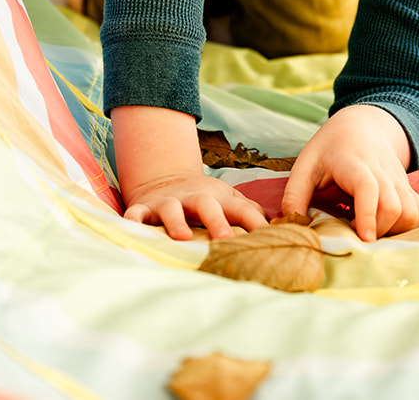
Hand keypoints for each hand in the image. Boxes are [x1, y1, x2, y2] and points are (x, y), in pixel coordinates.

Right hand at [112, 105, 267, 239]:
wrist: (167, 179)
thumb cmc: (206, 200)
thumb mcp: (230, 201)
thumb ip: (253, 214)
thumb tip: (287, 228)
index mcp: (220, 200)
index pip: (243, 210)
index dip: (257, 223)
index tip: (272, 239)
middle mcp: (195, 199)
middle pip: (207, 205)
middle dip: (217, 222)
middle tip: (227, 240)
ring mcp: (169, 202)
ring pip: (172, 209)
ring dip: (176, 222)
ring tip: (182, 238)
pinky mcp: (145, 207)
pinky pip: (137, 213)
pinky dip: (133, 220)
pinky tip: (131, 228)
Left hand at [279, 104, 418, 241]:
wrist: (363, 126)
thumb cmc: (330, 148)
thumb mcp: (305, 165)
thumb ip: (294, 195)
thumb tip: (291, 226)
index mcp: (353, 163)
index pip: (368, 188)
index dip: (368, 215)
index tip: (364, 238)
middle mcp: (382, 170)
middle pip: (394, 206)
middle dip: (379, 230)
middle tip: (356, 236)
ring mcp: (399, 179)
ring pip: (411, 212)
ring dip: (395, 230)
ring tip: (371, 230)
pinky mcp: (408, 187)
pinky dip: (408, 226)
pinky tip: (387, 226)